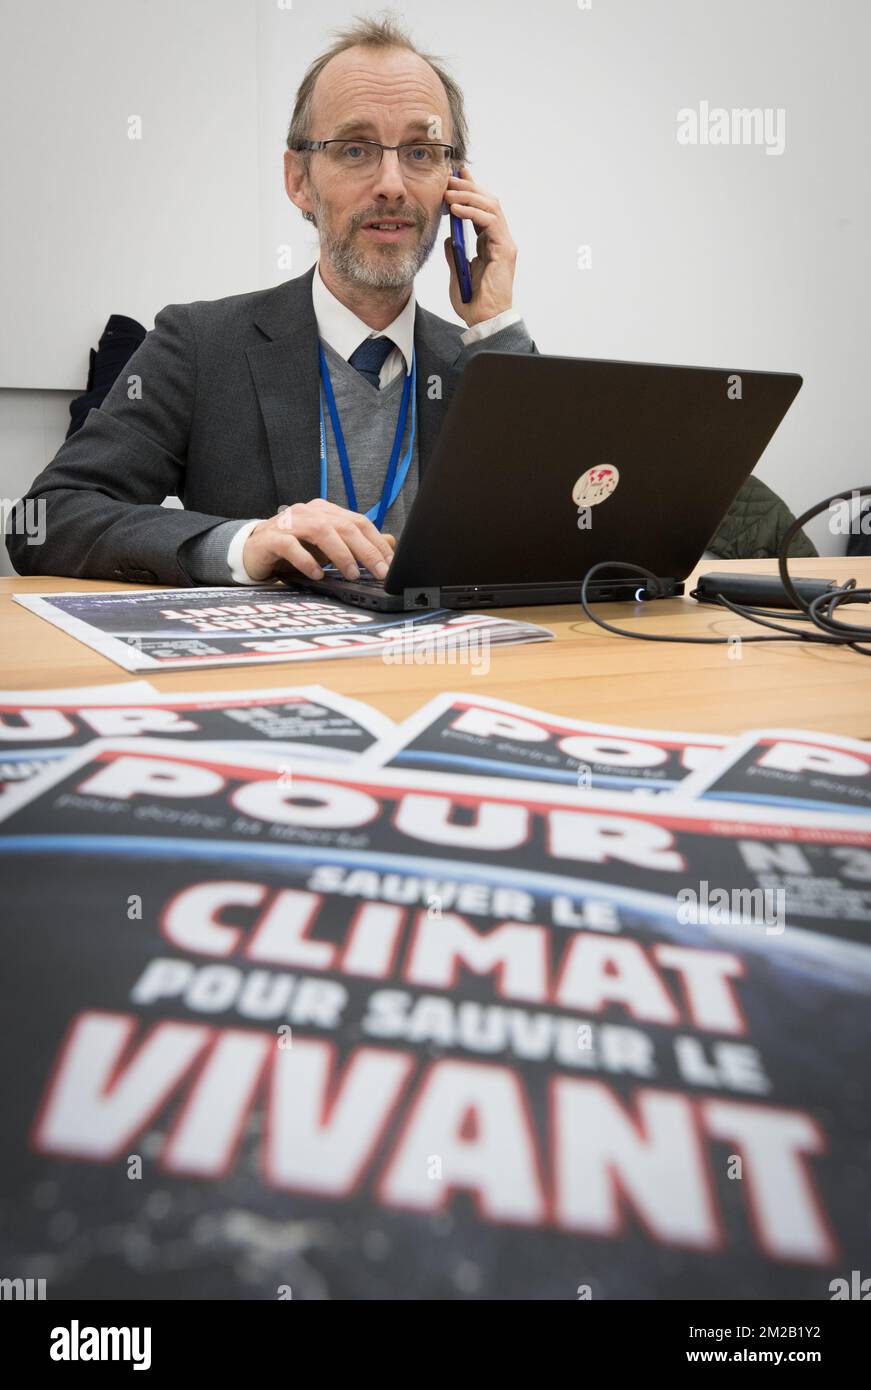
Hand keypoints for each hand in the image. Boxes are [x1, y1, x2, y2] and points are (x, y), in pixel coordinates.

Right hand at [243, 499, 395, 582]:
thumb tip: (390, 545)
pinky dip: (307, 561)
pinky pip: (291, 546)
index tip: (390, 564)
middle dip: (365, 550)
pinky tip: (317, 574)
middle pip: (344, 526)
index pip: (358, 521)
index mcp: (325, 511)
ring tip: (352, 574)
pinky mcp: (271, 538)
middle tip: (379, 572)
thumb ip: (355, 544)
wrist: (253, 551)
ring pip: (321, 531)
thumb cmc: (294, 549)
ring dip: (340, 554)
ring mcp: (289, 523)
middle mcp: (309, 512)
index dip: (376, 542)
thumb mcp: (328, 548)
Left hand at [443, 163, 517, 327]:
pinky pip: (490, 222)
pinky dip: (472, 213)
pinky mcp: (505, 250)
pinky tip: (456, 210)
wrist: (483, 320)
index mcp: (490, 243)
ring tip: (449, 193)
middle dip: (469, 187)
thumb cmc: (473, 302)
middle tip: (449, 178)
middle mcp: (500, 240)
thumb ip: (454, 253)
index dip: (470, 190)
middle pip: (488, 202)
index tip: (456, 175)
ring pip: (491, 207)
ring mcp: (504, 244)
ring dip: (469, 196)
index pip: (481, 209)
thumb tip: (448, 236)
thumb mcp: (456, 272)